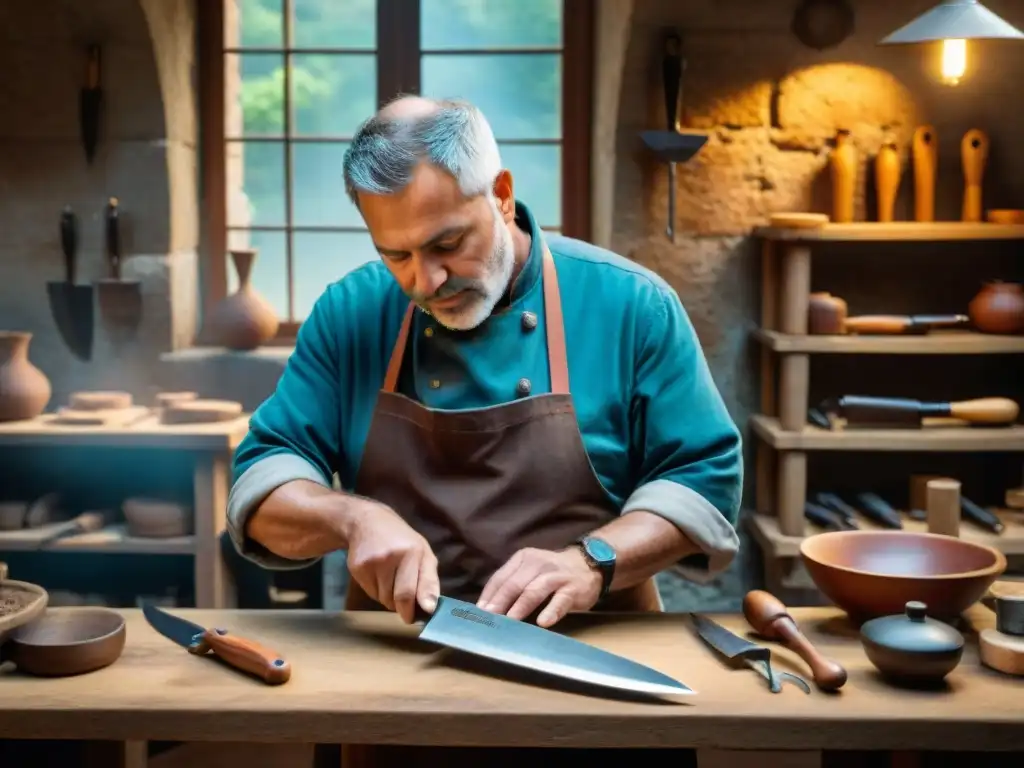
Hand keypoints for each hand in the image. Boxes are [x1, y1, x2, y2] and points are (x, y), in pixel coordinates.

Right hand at [344, 502, 439, 623]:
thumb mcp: (423, 552)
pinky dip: (377, 591)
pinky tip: (378, 576)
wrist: (367, 522)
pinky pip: (371, 593)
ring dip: (390, 598)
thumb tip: (430, 608)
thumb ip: (429, 580)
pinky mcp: (358, 568)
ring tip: (391, 580)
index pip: (415, 589)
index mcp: (414, 551)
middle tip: (407, 612)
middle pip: (399, 598)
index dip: (417, 607)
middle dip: (405, 610)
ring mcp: (373, 562)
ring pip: (384, 599)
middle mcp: (393, 556)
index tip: (422, 615)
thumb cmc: (401, 540)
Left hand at [476, 546, 601, 627]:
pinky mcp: (572, 589)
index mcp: (523, 558)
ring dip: (520, 607)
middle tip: (490, 619)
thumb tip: (487, 607)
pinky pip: (560, 601)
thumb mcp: (530, 570)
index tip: (479, 612)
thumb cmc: (552, 573)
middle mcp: (538, 564)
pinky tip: (543, 622)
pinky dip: (551, 611)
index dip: (488, 595)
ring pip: (534, 591)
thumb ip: (512, 583)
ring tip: (509, 621)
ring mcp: (556, 576)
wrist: (588, 565)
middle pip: (514, 584)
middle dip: (500, 602)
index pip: (500, 577)